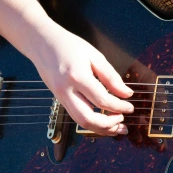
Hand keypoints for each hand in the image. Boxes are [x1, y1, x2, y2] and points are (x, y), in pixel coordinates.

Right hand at [29, 20, 133, 136]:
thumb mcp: (95, 56)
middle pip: (88, 119)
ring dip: (100, 128)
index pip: (102, 100)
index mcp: (77, 76)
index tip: (130, 107)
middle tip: (123, 121)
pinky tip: (103, 120)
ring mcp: (60, 97)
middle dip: (108, 125)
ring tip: (116, 127)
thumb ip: (111, 76)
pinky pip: (75, 116)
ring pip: (80, 122)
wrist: (42, 43)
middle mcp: (66, 90)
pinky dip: (91, 122)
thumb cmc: (68, 45)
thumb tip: (126, 93)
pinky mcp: (59, 100)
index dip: (119, 106)